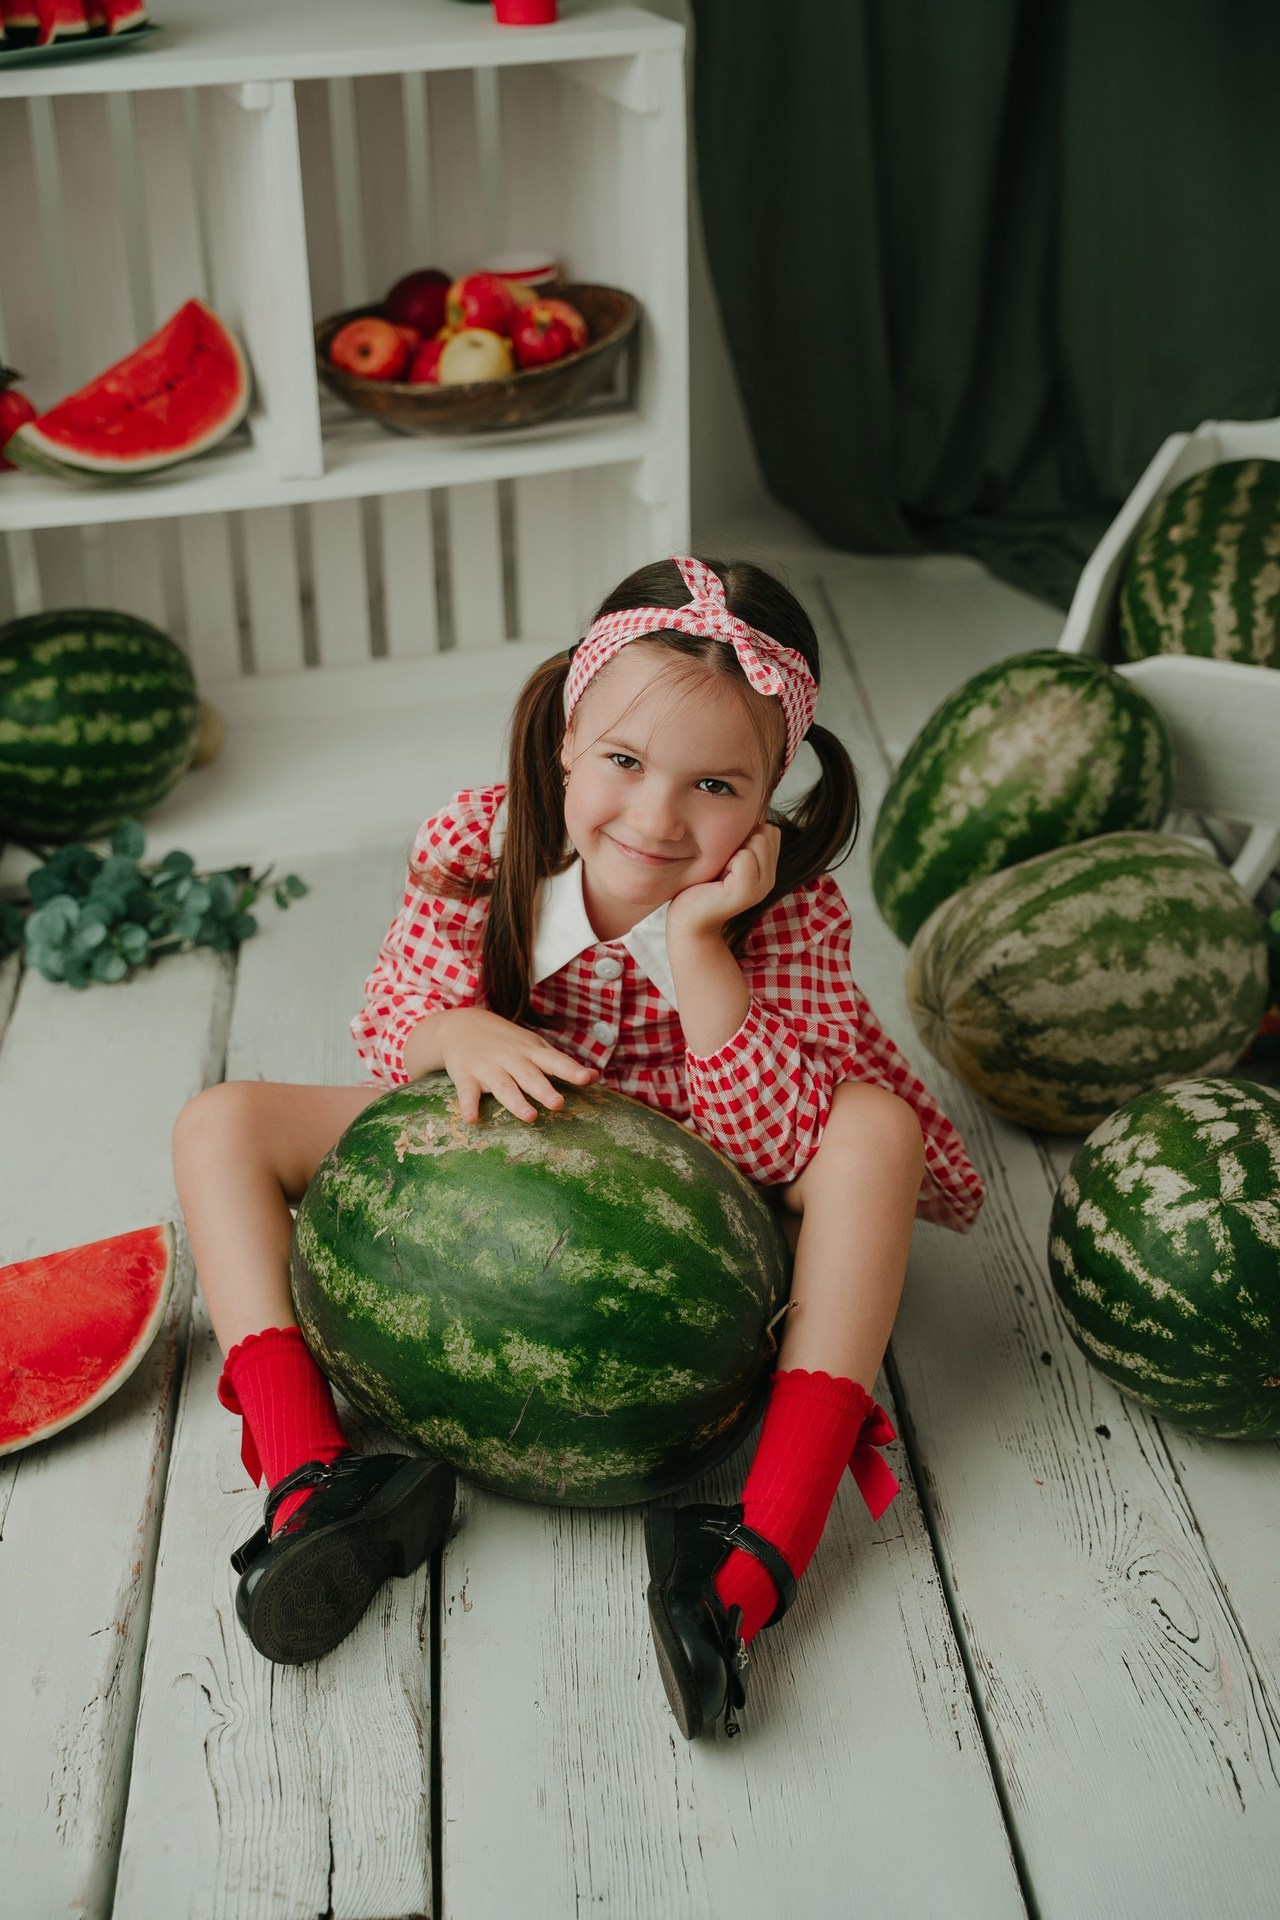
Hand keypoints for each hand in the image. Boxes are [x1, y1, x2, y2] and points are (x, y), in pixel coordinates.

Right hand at [438, 1008, 600, 1123]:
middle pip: (529, 1075)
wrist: (460, 1024)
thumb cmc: (507, 1041)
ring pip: (503, 1086)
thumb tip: (594, 1077)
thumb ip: (561, 1063)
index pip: (554, 1061)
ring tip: (530, 1117)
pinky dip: (468, 1106)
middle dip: (544, 1089)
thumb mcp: (534, 1047)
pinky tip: (471, 1120)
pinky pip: (467, 1093)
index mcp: (530, 1052)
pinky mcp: (466, 1076)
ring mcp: (487, 1067)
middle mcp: (511, 1059)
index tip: (587, 1078)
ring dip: (516, 1102)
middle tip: (558, 1104)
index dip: (570, 1070)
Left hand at [664, 822, 781, 942]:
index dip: (745, 834)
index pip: (771, 830)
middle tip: (722, 865)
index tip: (727, 856)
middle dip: (740, 840)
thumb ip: (743, 838)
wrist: (687, 917)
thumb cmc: (701, 883)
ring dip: (733, 850)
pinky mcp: (747, 892)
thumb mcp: (726, 855)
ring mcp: (761, 888)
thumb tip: (753, 810)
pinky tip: (717, 879)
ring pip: (758, 841)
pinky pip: (745, 856)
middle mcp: (769, 879)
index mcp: (767, 869)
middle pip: (767, 832)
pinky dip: (727, 861)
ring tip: (720, 872)